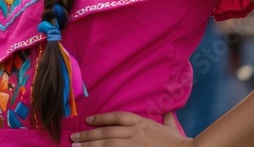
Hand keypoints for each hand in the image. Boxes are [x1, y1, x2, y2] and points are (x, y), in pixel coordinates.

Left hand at [69, 112, 191, 145]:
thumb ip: (167, 119)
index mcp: (142, 123)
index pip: (117, 117)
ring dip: (89, 145)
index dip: (101, 118)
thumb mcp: (172, 128)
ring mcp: (133, 146)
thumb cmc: (179, 143)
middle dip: (88, 135)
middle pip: (106, 132)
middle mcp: (135, 133)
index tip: (88, 120)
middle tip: (73, 137)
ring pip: (106, 144)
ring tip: (75, 146)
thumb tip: (170, 111)